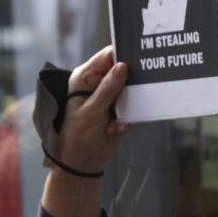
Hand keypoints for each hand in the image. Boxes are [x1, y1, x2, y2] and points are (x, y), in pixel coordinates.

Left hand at [40, 46, 129, 216]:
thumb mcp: (91, 111)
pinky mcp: (120, 110)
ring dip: (129, 104)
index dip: (122, 54)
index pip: (107, 56)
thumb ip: (108, 88)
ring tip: (116, 120)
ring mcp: (110, 96)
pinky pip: (133, 107)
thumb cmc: (78, 134)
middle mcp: (98, 83)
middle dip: (131, 82)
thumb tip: (122, 66)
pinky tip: (114, 129)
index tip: (138, 58)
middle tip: (136, 90)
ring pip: (131, 90)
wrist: (83, 162)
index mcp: (86, 77)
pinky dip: (127, 118)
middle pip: (123, 71)